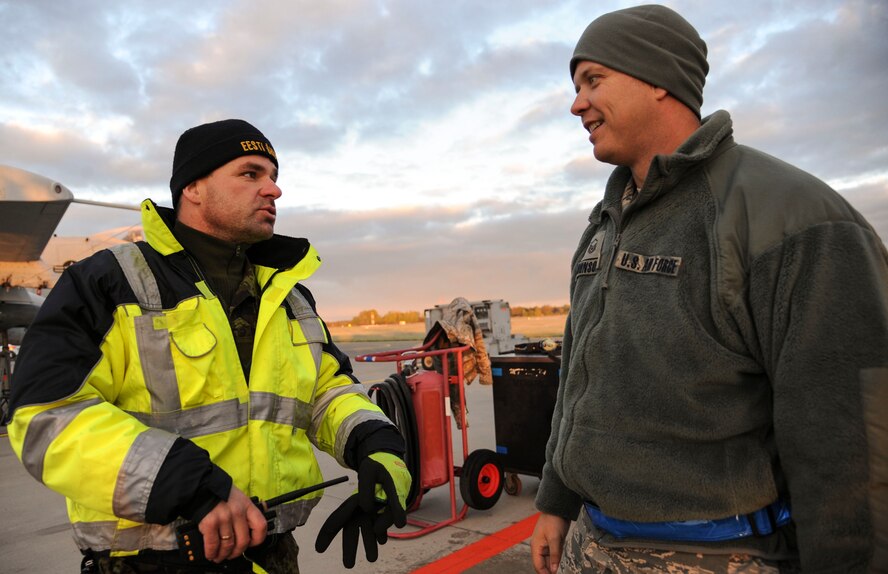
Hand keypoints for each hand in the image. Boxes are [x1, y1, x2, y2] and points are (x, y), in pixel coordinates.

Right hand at [198, 485, 267, 562]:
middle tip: (232, 555)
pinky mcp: (210, 523)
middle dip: (237, 552)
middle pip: (243, 541)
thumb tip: (250, 525)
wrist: (200, 486)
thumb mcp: (238, 498)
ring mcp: (224, 518)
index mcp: (247, 505)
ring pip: (228, 545)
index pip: (260, 526)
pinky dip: (212, 553)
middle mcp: (237, 512)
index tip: (251, 544)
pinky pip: (213, 544)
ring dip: (223, 555)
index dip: (257, 540)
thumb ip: (244, 511)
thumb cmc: (219, 493)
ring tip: (219, 557)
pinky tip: (211, 554)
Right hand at [315, 453, 411, 567]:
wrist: (388, 458)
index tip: (318, 549)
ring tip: (372, 559)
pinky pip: (379, 524)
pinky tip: (382, 541)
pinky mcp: (382, 507)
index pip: (338, 520)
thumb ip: (390, 505)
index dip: (327, 534)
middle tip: (348, 566)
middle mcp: (360, 507)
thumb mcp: (381, 478)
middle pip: (351, 529)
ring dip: (368, 543)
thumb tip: (388, 528)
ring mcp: (371, 508)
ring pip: (367, 529)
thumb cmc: (380, 466)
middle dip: (350, 547)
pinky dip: (380, 533)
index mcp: (354, 501)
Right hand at [531, 512, 569, 573]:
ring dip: (552, 567)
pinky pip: (554, 555)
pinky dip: (556, 561)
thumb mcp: (554, 538)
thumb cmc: (553, 520)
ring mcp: (546, 545)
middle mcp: (540, 547)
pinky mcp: (553, 543)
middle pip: (542, 564)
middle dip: (548, 571)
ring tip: (559, 572)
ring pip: (548, 561)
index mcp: (536, 546)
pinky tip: (560, 565)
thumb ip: (554, 555)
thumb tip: (553, 569)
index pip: (538, 565)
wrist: (558, 508)